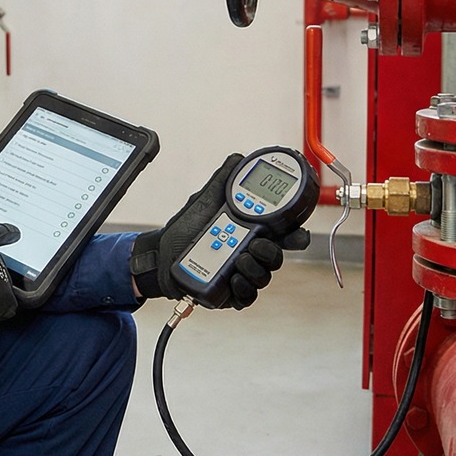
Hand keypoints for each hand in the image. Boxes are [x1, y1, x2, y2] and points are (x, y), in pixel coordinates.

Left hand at [130, 156, 310, 308]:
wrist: (161, 254)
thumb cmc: (185, 230)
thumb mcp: (204, 201)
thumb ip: (223, 180)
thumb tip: (238, 158)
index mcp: (250, 231)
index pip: (281, 234)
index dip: (294, 234)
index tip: (295, 232)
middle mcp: (250, 252)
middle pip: (277, 257)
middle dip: (272, 252)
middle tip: (256, 244)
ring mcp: (241, 274)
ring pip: (263, 277)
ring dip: (255, 268)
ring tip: (238, 258)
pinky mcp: (230, 293)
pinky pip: (246, 297)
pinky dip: (243, 289)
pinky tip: (233, 279)